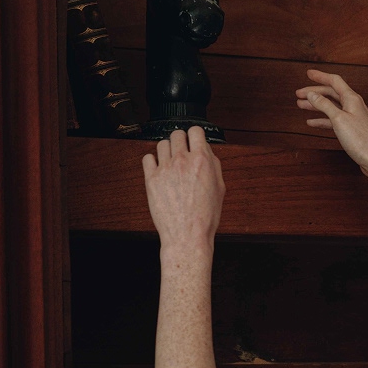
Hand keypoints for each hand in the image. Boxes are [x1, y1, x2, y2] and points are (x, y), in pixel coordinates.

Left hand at [142, 121, 224, 255]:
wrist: (187, 236)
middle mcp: (182, 161)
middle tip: (182, 153)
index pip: (195, 131)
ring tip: (170, 163)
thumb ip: (213, 164)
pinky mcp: (151, 179)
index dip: (195, 136)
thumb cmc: (205, 217)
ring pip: (162, 144)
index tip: (194, 142)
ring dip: (167, 151)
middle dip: (181, 142)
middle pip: (177, 134)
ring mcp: (165, 169)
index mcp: (201, 160)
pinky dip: (152, 161)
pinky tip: (158, 170)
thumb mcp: (219, 188)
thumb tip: (206, 151)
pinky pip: (147, 158)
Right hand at [296, 67, 367, 189]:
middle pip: (331, 93)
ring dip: (315, 106)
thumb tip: (312, 93)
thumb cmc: (360, 140)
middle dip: (314, 92)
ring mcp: (352, 117)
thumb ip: (324, 105)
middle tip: (299, 93)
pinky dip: (322, 119)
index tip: (308, 73)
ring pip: (331, 107)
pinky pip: (333, 120)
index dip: (320, 76)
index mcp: (352, 98)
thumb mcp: (339, 119)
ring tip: (301, 106)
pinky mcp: (351, 129)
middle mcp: (353, 104)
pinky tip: (312, 122)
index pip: (334, 81)